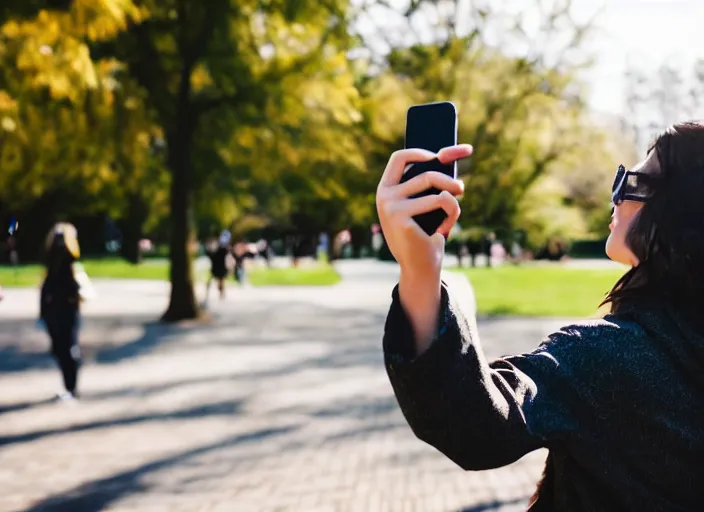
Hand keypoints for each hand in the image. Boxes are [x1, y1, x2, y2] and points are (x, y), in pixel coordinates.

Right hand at [376, 144, 471, 349]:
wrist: (420, 267)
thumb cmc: (425, 234)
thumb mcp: (427, 204)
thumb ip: (435, 181)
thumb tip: (458, 150)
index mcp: (386, 189)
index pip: (399, 158)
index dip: (422, 152)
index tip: (443, 155)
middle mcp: (384, 196)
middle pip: (427, 172)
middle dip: (450, 180)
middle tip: (461, 189)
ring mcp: (391, 207)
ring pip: (437, 189)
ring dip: (454, 199)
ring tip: (453, 213)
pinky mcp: (403, 219)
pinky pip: (441, 202)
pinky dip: (452, 212)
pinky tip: (445, 229)